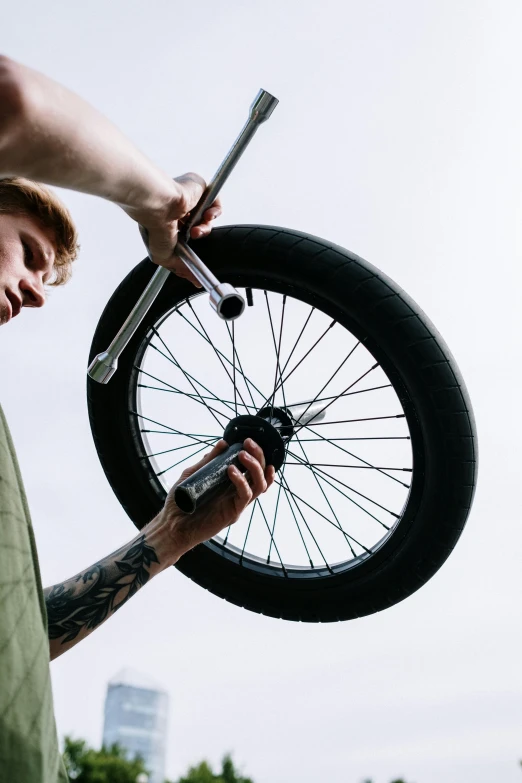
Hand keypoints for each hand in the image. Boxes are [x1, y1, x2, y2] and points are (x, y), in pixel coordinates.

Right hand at [130, 172, 221, 285]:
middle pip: (198, 226)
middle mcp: (177, 210)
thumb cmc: (154, 225)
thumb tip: (195, 281)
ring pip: (207, 216)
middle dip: (199, 235)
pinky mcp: (199, 187)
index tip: (197, 255)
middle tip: (193, 237)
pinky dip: (215, 211)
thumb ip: (181, 268)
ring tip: (195, 229)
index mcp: (167, 222)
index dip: (193, 245)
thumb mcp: (165, 257)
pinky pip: (215, 201)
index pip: (186, 236)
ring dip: (205, 226)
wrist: (159, 205)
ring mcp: (188, 198)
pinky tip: (206, 215)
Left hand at [159, 438, 275, 561]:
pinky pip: (245, 495)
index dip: (257, 455)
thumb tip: (223, 443)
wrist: (171, 525)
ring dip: (254, 467)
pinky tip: (231, 470)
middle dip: (259, 456)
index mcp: (231, 484)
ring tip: (242, 455)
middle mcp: (238, 493)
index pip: (253, 469)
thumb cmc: (180, 502)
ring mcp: (237, 503)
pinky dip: (241, 481)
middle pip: (261, 474)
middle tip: (249, 443)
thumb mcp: (193, 474)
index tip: (249, 441)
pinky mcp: (233, 513)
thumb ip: (208, 461)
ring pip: (260, 484)